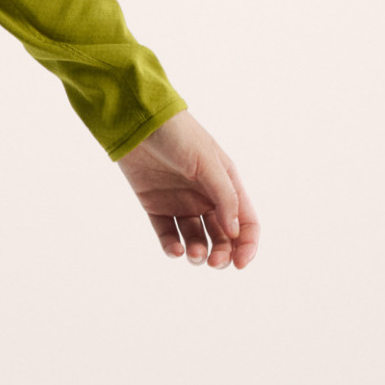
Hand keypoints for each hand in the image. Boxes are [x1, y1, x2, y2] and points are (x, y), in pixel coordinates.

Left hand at [116, 108, 259, 269]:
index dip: (247, 245)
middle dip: (221, 254)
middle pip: (222, 236)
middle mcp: (205, 196)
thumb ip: (223, 196)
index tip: (240, 264)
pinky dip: (173, 247)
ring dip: (199, 252)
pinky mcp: (155, 206)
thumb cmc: (178, 134)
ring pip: (196, 238)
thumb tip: (235, 232)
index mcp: (225, 184)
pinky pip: (168, 234)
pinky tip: (176, 250)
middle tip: (214, 262)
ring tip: (193, 254)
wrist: (137, 120)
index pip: (245, 222)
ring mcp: (180, 202)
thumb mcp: (207, 162)